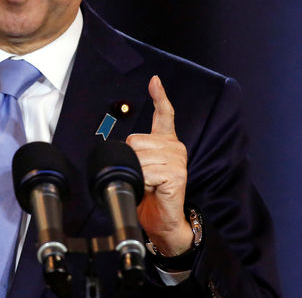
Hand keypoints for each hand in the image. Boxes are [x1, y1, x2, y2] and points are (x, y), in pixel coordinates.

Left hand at [125, 76, 193, 255]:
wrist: (162, 221)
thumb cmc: (150, 195)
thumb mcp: (141, 168)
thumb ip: (137, 152)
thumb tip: (124, 144)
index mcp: (166, 142)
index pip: (165, 114)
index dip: (159, 96)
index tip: (155, 81)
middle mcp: (175, 147)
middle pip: (135, 141)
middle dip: (130, 161)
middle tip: (141, 177)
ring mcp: (178, 159)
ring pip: (139, 157)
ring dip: (136, 175)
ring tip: (147, 185)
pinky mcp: (177, 174)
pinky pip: (147, 172)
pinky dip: (142, 183)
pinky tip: (151, 190)